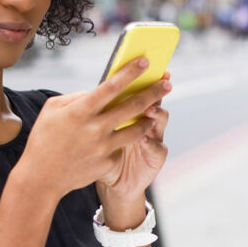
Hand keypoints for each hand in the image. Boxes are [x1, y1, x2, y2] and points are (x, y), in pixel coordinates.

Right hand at [17, 59, 171, 199]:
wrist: (41, 178)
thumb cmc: (44, 139)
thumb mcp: (52, 110)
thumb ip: (77, 97)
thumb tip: (98, 92)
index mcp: (80, 110)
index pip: (111, 86)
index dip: (130, 72)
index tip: (145, 61)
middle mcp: (95, 127)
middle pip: (133, 106)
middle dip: (154, 92)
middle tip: (167, 84)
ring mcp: (103, 147)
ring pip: (138, 129)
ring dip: (149, 118)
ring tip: (154, 112)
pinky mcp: (108, 162)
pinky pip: (121, 147)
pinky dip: (123, 141)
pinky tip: (120, 140)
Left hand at [96, 70, 171, 199]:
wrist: (111, 184)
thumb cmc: (97, 154)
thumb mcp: (91, 131)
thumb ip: (91, 113)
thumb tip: (87, 95)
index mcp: (129, 112)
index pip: (135, 89)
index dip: (139, 77)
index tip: (142, 62)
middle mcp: (144, 122)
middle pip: (153, 100)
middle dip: (155, 90)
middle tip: (156, 81)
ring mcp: (152, 139)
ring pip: (160, 121)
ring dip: (156, 114)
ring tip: (149, 111)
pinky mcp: (155, 158)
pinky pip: (158, 148)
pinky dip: (152, 143)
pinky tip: (145, 140)